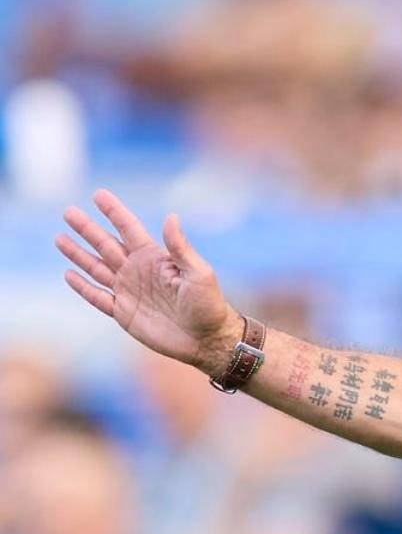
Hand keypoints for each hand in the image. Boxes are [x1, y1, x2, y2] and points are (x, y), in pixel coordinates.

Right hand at [55, 189, 240, 375]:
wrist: (206, 339)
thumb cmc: (208, 304)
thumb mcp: (198, 273)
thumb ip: (180, 247)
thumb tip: (171, 216)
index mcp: (155, 258)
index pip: (129, 229)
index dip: (114, 211)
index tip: (98, 194)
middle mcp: (138, 271)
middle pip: (106, 244)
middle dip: (87, 229)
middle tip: (68, 211)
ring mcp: (129, 291)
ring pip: (97, 268)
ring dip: (78, 254)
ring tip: (60, 238)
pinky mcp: (124, 313)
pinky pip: (98, 297)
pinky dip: (83, 287)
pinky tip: (69, 274)